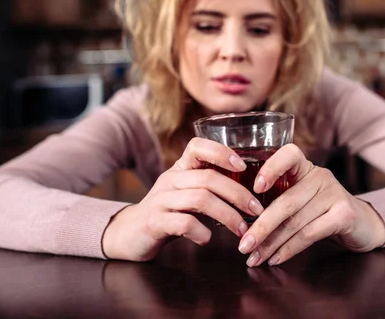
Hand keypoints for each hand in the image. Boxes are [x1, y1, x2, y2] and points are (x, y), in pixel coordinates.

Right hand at [102, 138, 264, 260]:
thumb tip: (250, 190)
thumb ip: (209, 187)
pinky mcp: (154, 222)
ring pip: (200, 199)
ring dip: (228, 215)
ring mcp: (160, 200)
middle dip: (238, 194)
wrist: (128, 234)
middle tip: (256, 210)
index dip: (221, 152)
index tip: (243, 166)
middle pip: (209, 178)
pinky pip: (184, 222)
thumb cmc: (167, 212)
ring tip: (241, 230)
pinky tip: (208, 238)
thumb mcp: (185, 193)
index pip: (197, 146)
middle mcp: (170, 180)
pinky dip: (202, 232)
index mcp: (179, 169)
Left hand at [237, 144, 384, 266]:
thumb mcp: (301, 197)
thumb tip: (243, 223)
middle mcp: (320, 176)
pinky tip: (276, 258)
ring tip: (255, 257)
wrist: (363, 223)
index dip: (270, 168)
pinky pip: (309, 234)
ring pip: (295, 221)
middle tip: (243, 245)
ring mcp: (333, 194)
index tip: (254, 188)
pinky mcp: (343, 214)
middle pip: (285, 201)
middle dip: (260, 226)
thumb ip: (279, 200)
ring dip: (271, 244)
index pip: (288, 154)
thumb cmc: (322, 210)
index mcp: (305, 167)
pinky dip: (289, 249)